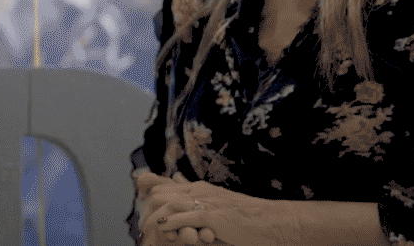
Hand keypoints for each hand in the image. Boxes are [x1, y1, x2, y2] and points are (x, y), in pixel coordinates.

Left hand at [143, 172, 259, 245]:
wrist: (270, 221)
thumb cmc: (245, 215)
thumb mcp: (216, 201)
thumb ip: (195, 193)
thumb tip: (177, 179)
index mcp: (198, 188)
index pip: (162, 186)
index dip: (148, 200)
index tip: (144, 215)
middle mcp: (199, 191)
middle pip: (159, 194)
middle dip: (148, 212)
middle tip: (143, 229)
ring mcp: (206, 203)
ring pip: (169, 204)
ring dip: (156, 220)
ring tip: (149, 233)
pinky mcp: (213, 217)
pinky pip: (186, 217)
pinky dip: (173, 223)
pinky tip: (165, 229)